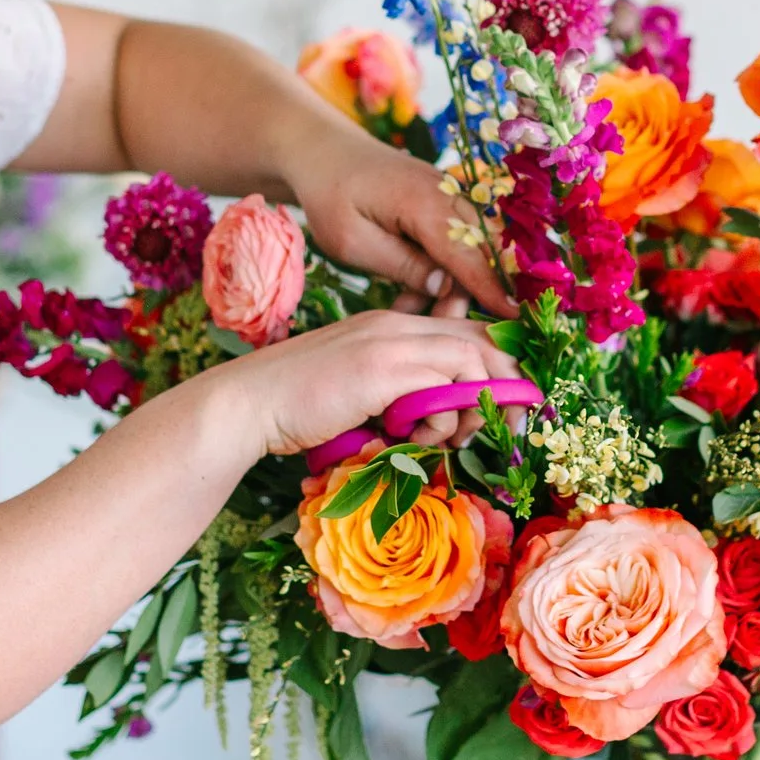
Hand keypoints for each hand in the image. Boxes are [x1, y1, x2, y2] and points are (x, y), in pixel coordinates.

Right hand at [209, 310, 523, 455]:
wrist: (249, 404)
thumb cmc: (297, 406)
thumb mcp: (360, 391)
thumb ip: (396, 392)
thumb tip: (437, 415)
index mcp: (390, 323)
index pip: (465, 328)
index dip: (497, 362)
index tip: (508, 402)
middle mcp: (395, 323)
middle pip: (480, 339)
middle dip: (507, 383)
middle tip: (510, 423)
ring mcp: (388, 341)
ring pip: (470, 360)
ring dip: (475, 405)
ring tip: (449, 436)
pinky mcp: (382, 368)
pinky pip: (444, 386)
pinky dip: (446, 417)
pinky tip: (421, 436)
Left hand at [285, 124, 514, 318]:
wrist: (321, 150)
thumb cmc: (329, 195)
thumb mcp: (353, 241)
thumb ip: (402, 265)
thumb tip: (446, 288)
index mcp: (425, 203)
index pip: (468, 255)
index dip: (491, 289)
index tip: (517, 317)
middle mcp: (446, 194)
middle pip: (476, 253)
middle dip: (467, 294)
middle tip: (433, 325)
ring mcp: (447, 195)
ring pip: (467, 249)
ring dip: (449, 283)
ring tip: (409, 309)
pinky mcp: (441, 201)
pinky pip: (454, 239)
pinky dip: (441, 266)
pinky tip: (412, 291)